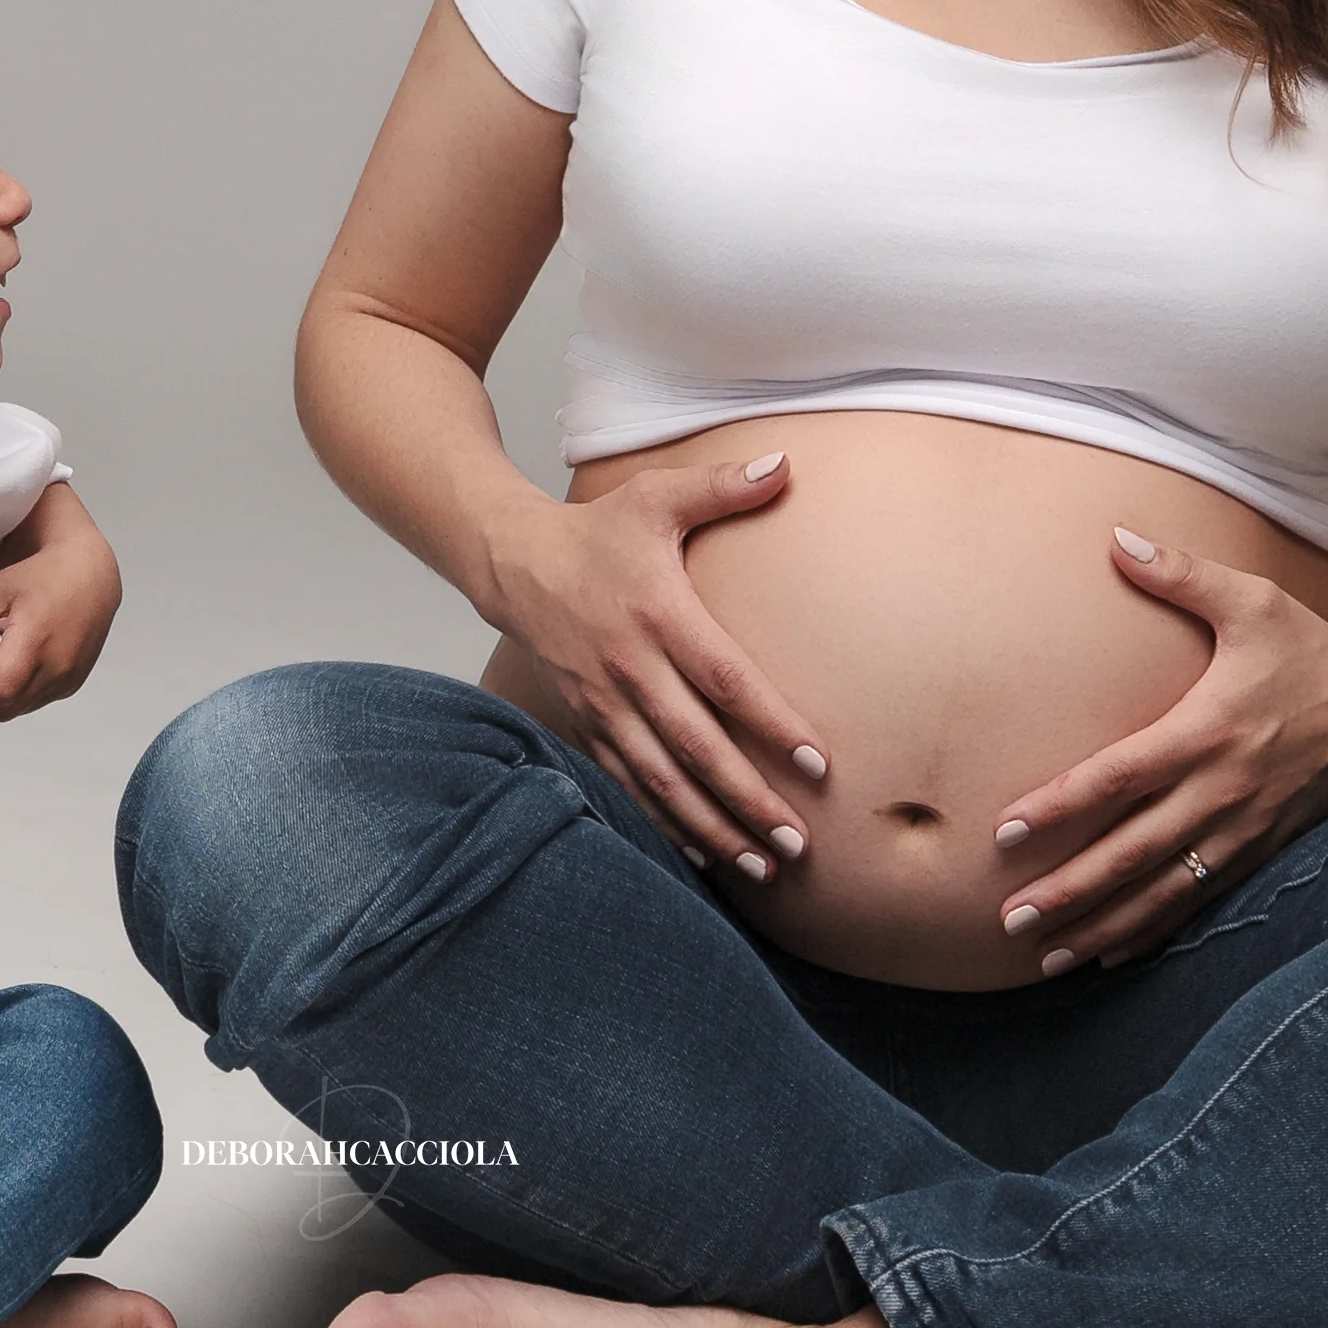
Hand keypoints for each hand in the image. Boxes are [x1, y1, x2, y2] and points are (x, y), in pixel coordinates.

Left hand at [0, 499, 120, 716]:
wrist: (89, 572)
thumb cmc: (39, 575)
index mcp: (35, 644)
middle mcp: (57, 670)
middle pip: (6, 709)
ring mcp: (68, 680)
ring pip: (21, 708)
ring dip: (9, 692)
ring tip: (11, 654)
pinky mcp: (74, 684)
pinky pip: (39, 700)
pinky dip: (27, 688)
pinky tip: (29, 657)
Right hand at [476, 453, 829, 880]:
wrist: (512, 561)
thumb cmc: (598, 531)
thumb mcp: (655, 496)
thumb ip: (723, 486)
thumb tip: (786, 466)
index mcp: (657, 613)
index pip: (723, 679)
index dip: (770, 722)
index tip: (816, 762)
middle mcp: (629, 667)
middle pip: (696, 746)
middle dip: (747, 798)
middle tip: (797, 840)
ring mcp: (604, 702)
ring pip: (662, 778)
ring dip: (711, 824)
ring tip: (760, 861)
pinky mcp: (587, 722)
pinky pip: (628, 782)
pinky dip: (663, 821)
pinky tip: (702, 853)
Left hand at [987, 531, 1327, 970]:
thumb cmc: (1308, 650)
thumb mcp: (1250, 601)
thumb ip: (1180, 574)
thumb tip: (1117, 536)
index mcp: (1205, 733)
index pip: (1116, 778)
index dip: (1058, 807)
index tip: (1003, 831)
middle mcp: (1220, 793)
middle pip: (1129, 854)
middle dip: (1067, 891)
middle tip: (1008, 920)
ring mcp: (1241, 832)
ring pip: (1161, 893)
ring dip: (1101, 925)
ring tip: (1045, 955)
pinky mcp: (1259, 852)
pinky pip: (1198, 903)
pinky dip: (1152, 933)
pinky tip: (1109, 953)